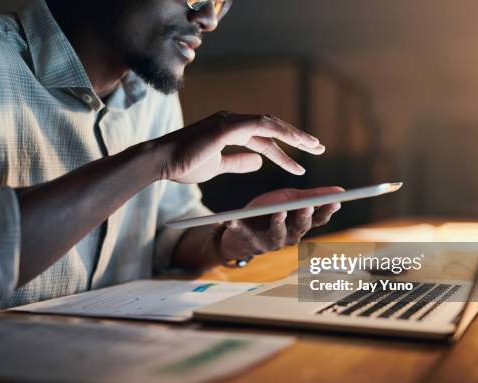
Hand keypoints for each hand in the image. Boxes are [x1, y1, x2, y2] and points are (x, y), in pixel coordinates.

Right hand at [155, 111, 325, 183]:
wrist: (160, 161)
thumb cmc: (182, 165)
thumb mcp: (217, 167)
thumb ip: (238, 162)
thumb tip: (259, 162)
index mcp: (230, 129)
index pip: (263, 138)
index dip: (283, 151)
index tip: (299, 164)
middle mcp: (233, 121)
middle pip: (272, 127)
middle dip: (296, 138)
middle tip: (318, 148)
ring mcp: (230, 121)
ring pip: (270, 124)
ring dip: (294, 135)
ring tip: (314, 148)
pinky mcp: (226, 126)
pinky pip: (260, 127)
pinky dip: (279, 135)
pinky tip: (295, 147)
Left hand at [219, 187, 344, 260]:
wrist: (242, 227)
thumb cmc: (270, 211)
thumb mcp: (291, 199)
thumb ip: (313, 196)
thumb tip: (340, 191)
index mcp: (299, 225)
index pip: (318, 220)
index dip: (327, 212)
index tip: (336, 201)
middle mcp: (288, 237)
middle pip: (300, 229)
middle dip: (304, 218)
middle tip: (308, 206)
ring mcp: (268, 242)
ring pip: (277, 235)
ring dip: (278, 224)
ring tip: (279, 212)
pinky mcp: (248, 241)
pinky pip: (243, 234)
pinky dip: (237, 227)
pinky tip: (231, 220)